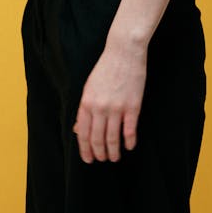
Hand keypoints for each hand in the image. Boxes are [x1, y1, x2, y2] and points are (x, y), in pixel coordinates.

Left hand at [73, 36, 146, 162]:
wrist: (123, 52)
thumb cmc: (105, 69)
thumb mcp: (89, 87)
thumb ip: (85, 109)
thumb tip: (78, 129)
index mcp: (86, 102)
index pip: (83, 133)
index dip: (85, 149)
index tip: (88, 159)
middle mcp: (100, 107)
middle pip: (97, 139)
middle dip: (99, 153)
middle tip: (102, 160)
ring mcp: (116, 108)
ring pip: (113, 138)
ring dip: (113, 152)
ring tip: (115, 157)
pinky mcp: (132, 107)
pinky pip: (130, 131)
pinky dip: (129, 142)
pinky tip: (129, 147)